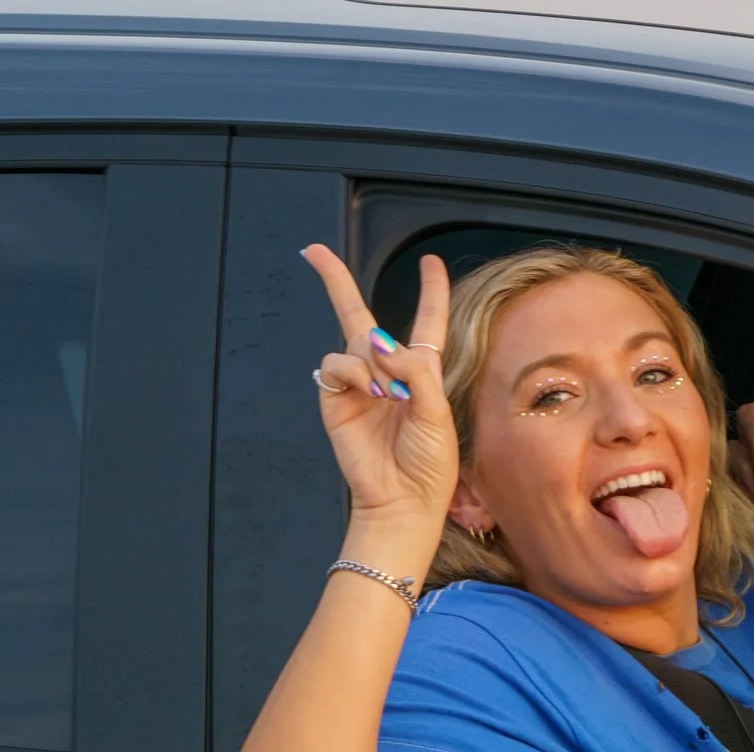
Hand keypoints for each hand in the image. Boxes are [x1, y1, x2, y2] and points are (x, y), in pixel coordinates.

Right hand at [302, 244, 457, 523]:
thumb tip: (382, 341)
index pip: (427, 322)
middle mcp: (388, 371)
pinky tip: (369, 392)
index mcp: (423, 372)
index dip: (430, 291)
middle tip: (315, 251)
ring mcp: (358, 384)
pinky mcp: (335, 398)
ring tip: (389, 394)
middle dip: (336, 282)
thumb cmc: (429, 462)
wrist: (403, 499)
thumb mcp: (437, 412)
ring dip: (372, 360)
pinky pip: (335, 365)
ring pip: (352, 343)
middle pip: (360, 316)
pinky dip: (352, 373)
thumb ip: (417, 371)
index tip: (430, 262)